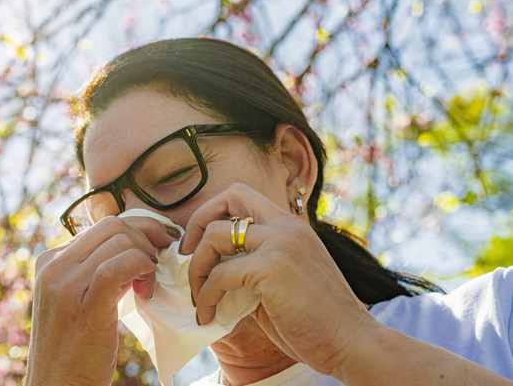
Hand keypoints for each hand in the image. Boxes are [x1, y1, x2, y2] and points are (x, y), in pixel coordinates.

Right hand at [25, 216, 176, 385]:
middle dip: (148, 236)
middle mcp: (53, 266)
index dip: (138, 230)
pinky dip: (143, 268)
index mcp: (49, 261)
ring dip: (147, 257)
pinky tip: (146, 291)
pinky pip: (121, 264)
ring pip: (120, 241)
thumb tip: (133, 248)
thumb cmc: (75, 349)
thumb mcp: (76, 300)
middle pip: (113, 226)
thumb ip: (94, 272)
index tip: (158, 245)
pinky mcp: (84, 305)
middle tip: (163, 259)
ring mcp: (64, 284)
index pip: (101, 225)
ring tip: (149, 284)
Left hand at [181, 183, 374, 375]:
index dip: (212, 213)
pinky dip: (206, 296)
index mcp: (291, 227)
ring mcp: (280, 244)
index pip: (242, 195)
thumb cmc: (317, 321)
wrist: (352, 343)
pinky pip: (220, 275)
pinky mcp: (272, 268)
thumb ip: (252, 268)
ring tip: (197, 296)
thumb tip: (212, 273)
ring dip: (196, 267)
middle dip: (197, 224)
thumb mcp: (282, 282)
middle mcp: (286, 227)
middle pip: (228, 197)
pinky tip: (208, 315)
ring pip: (215, 236)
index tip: (198, 245)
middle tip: (186, 258)